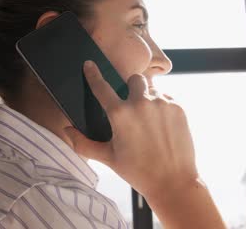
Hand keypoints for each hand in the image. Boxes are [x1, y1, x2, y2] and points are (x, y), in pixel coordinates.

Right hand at [63, 60, 198, 198]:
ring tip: (149, 121)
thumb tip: (67, 130)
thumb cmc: (138, 172)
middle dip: (131, 88)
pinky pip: (167, 99)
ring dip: (148, 98)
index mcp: (120, 114)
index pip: (101, 87)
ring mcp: (162, 104)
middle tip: (133, 106)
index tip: (90, 64)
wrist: (173, 182)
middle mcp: (141, 104)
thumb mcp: (108, 158)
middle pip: (133, 79)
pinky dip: (162, 107)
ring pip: (152, 89)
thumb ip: (83, 144)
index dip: (93, 74)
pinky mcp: (178, 108)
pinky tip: (162, 126)